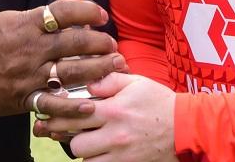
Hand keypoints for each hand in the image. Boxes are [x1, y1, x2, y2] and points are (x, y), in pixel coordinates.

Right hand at [0, 0, 122, 117]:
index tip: (101, 16)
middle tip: (114, 45)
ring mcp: (28, 75)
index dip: (86, 12)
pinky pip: (52, 104)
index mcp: (26, 25)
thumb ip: (41, 13)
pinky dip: (72, 106)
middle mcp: (30, 49)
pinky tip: (91, 104)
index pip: (62, 12)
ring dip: (98, 69)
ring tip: (115, 66)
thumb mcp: (10, 18)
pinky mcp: (23, 98)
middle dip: (100, 44)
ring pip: (70, 72)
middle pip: (73, 43)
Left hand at [34, 73, 176, 161]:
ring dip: (82, 149)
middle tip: (56, 129)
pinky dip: (95, 160)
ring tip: (82, 139)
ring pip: (86, 158)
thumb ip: (109, 80)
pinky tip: (96, 151)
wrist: (186, 127)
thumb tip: (89, 83)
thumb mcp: (136, 82)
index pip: (76, 113)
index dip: (59, 113)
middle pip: (75, 142)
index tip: (48, 111)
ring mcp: (120, 153)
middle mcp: (114, 134)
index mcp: (114, 110)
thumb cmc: (159, 102)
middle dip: (65, 135)